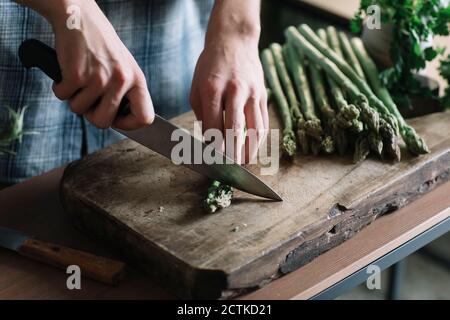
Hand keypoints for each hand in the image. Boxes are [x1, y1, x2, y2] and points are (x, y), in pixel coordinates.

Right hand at [45, 0, 153, 129]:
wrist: (81, 19)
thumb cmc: (101, 47)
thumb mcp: (124, 68)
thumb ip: (125, 93)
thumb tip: (119, 122)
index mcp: (137, 80)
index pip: (145, 117)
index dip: (130, 125)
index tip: (116, 120)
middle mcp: (121, 81)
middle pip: (104, 122)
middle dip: (91, 115)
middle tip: (88, 99)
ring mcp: (99, 79)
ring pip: (80, 110)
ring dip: (74, 98)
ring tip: (79, 78)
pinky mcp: (77, 75)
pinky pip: (63, 97)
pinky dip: (60, 87)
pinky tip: (68, 71)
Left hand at [190, 32, 267, 163]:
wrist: (234, 41)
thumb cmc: (210, 66)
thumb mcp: (197, 87)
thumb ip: (203, 114)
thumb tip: (210, 140)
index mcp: (213, 88)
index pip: (214, 125)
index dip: (213, 147)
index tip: (212, 162)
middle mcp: (235, 90)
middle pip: (235, 129)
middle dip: (233, 154)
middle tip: (230, 170)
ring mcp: (252, 92)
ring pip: (254, 128)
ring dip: (250, 150)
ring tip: (245, 164)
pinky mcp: (263, 94)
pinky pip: (263, 121)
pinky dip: (259, 139)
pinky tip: (253, 149)